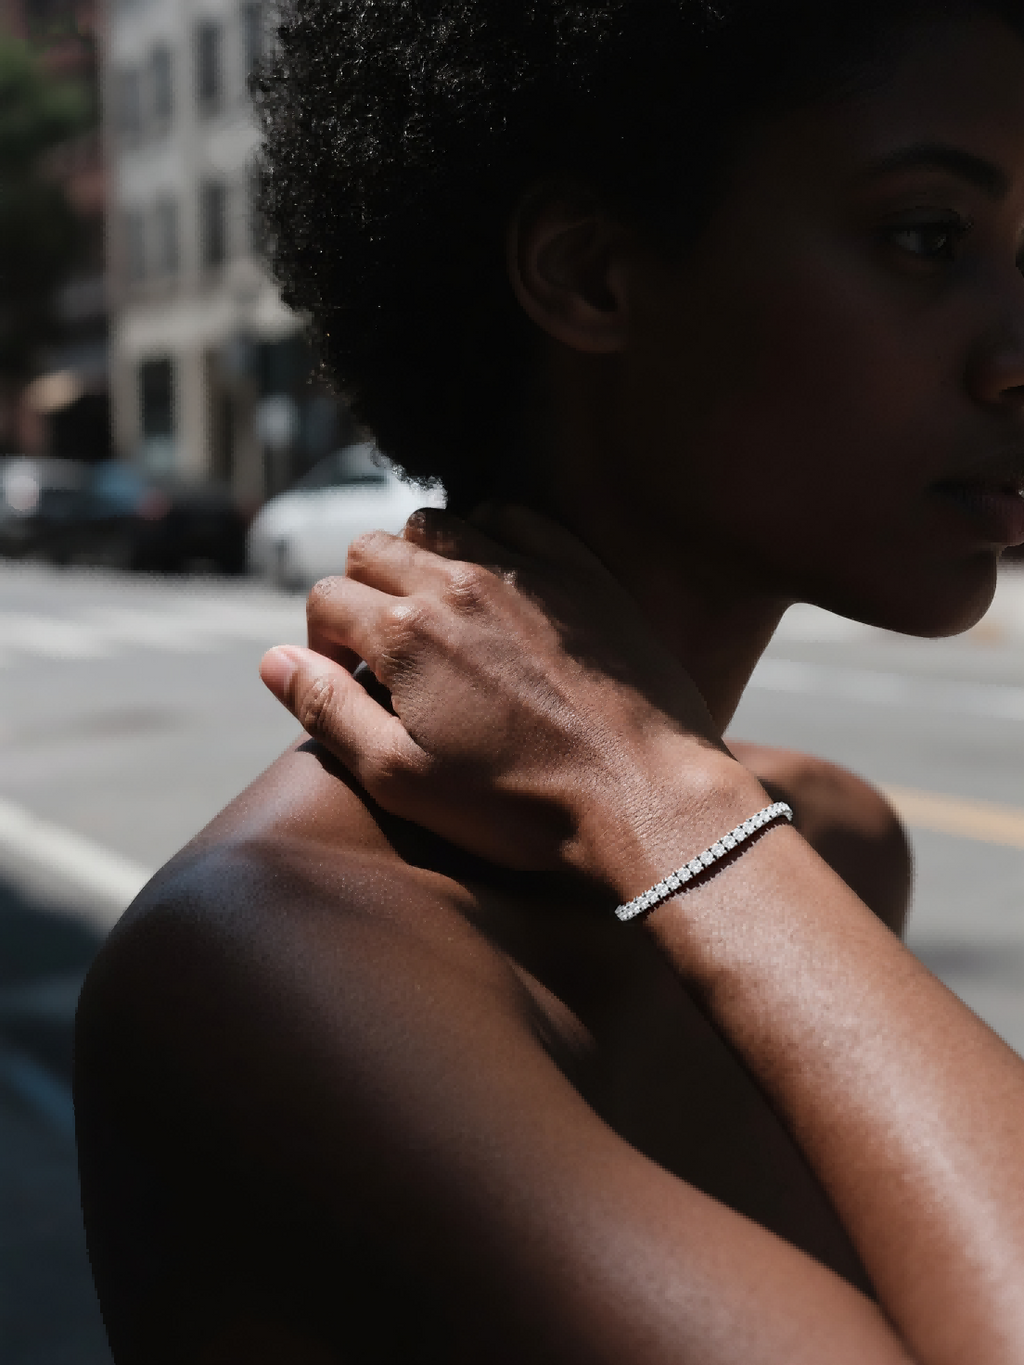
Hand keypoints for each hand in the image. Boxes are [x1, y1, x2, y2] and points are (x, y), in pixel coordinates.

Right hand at [260, 507, 747, 887]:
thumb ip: (328, 710)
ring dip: (417, 560)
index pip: (325, 599)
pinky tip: (494, 583)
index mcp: (405, 632)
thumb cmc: (519, 804)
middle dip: (360, 592)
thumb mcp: (402, 779)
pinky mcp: (577, 571)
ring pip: (435, 524)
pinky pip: (512, 516)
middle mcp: (457, 582)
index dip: (323, 643)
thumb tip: (270, 660)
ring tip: (437, 617)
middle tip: (387, 651)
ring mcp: (522, 569)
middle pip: (370, 548)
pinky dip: (487, 536)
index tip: (353, 682)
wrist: (642, 796)